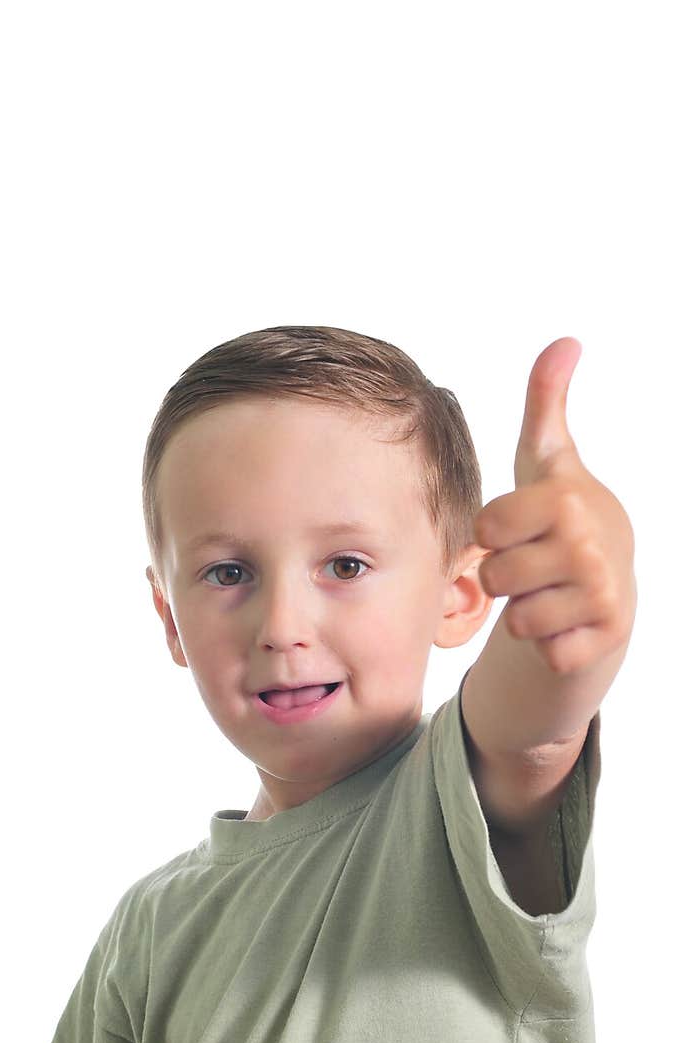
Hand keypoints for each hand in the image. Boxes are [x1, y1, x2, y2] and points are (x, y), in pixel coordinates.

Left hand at [473, 337, 636, 674]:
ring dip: (524, 611)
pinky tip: (565, 622)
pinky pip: (543, 650)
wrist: (610, 585)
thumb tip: (565, 341)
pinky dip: (547, 643)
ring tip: (549, 592)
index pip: (484, 528)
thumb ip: (546, 403)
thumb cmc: (561, 518)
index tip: (520, 527)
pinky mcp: (603, 638)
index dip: (493, 533)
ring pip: (515, 619)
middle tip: (535, 564)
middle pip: (494, 576)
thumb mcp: (547, 461)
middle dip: (505, 576)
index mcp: (565, 500)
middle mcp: (587, 546)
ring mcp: (600, 595)